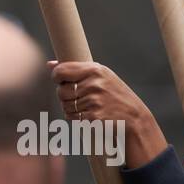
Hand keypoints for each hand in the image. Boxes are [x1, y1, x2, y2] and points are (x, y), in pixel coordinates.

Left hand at [48, 60, 165, 168]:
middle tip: (77, 97)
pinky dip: (77, 118)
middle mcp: (94, 85)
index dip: (57, 77)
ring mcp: (94, 102)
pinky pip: (72, 118)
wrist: (134, 116)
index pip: (61, 71)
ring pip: (65, 106)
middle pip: (60, 91)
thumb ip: (75, 69)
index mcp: (95, 70)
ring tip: (86, 106)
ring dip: (71, 108)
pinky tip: (89, 115)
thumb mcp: (100, 76)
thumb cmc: (114, 93)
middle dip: (65, 96)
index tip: (61, 80)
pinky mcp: (93, 117)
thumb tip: (49, 65)